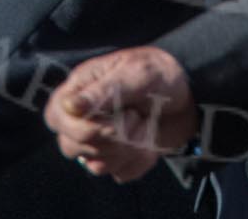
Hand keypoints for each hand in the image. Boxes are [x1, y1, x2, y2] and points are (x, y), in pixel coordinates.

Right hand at [43, 47, 195, 182]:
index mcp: (83, 88)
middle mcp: (85, 115)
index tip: (110, 122)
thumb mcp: (137, 74)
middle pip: (70, 145)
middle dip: (108, 138)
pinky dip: (139, 162)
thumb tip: (70, 106)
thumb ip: (105, 91)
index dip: (79, 128)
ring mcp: (100, 138)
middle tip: (135, 118)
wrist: (191, 94)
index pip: (56, 117)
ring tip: (145, 126)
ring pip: (94, 164)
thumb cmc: (161, 74)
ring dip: (126, 150)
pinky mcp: (118, 156)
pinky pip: (119, 174)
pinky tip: (150, 141)